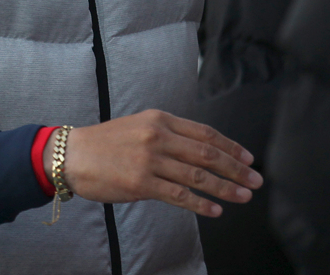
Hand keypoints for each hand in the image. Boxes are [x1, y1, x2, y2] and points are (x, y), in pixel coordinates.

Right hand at [44, 109, 261, 216]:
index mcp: (161, 119)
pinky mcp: (141, 183)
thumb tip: (201, 151)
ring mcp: (151, 160)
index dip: (231, 147)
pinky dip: (201, 204)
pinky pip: (179, 195)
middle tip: (256, 180)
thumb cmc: (107, 142)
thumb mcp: (140, 126)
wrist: (73, 154)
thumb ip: (169, 134)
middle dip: (236, 168)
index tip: (249, 159)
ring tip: (243, 196)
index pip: (206, 133)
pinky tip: (215, 210)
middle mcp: (159, 136)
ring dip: (226, 188)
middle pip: (208, 154)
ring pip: (198, 176)